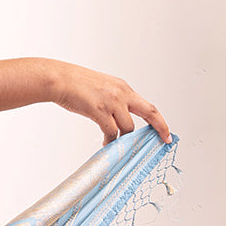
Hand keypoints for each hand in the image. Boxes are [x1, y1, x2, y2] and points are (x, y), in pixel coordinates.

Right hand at [46, 59, 172, 144]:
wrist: (60, 79)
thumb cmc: (75, 84)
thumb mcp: (102, 88)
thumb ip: (114, 102)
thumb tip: (118, 121)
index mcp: (123, 88)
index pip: (147, 105)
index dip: (159, 120)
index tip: (165, 131)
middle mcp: (121, 93)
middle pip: (149, 112)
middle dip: (160, 127)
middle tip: (164, 139)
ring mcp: (112, 102)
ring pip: (128, 128)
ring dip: (123, 140)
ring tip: (115, 145)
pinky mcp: (100, 110)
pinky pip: (111, 132)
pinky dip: (110, 141)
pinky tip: (106, 143)